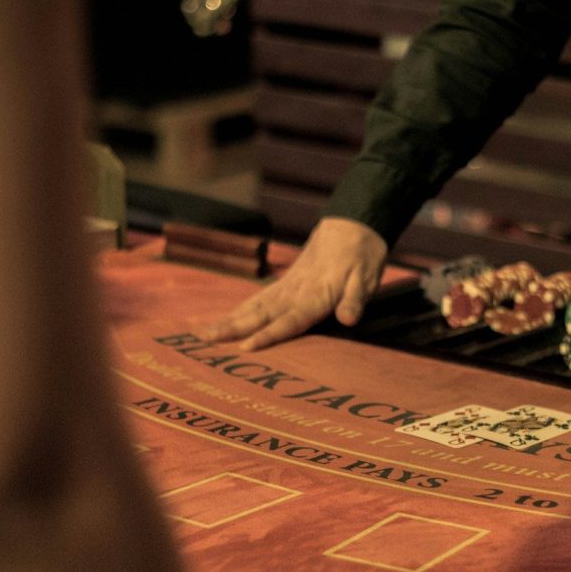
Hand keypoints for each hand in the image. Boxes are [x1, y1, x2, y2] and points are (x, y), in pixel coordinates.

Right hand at [203, 217, 387, 349]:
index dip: (268, 335)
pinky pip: (258, 298)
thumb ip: (355, 300)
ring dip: (229, 320)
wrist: (352, 224)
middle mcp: (295, 291)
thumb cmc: (362, 254)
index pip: (289, 320)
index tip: (246, 347)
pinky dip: (240, 310)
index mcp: (315, 294)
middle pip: (261, 313)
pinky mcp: (285, 282)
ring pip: (254, 306)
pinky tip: (226, 319)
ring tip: (204, 333)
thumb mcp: (366, 278)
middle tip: (206, 340)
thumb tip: (348, 319)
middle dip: (233, 328)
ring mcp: (287, 285)